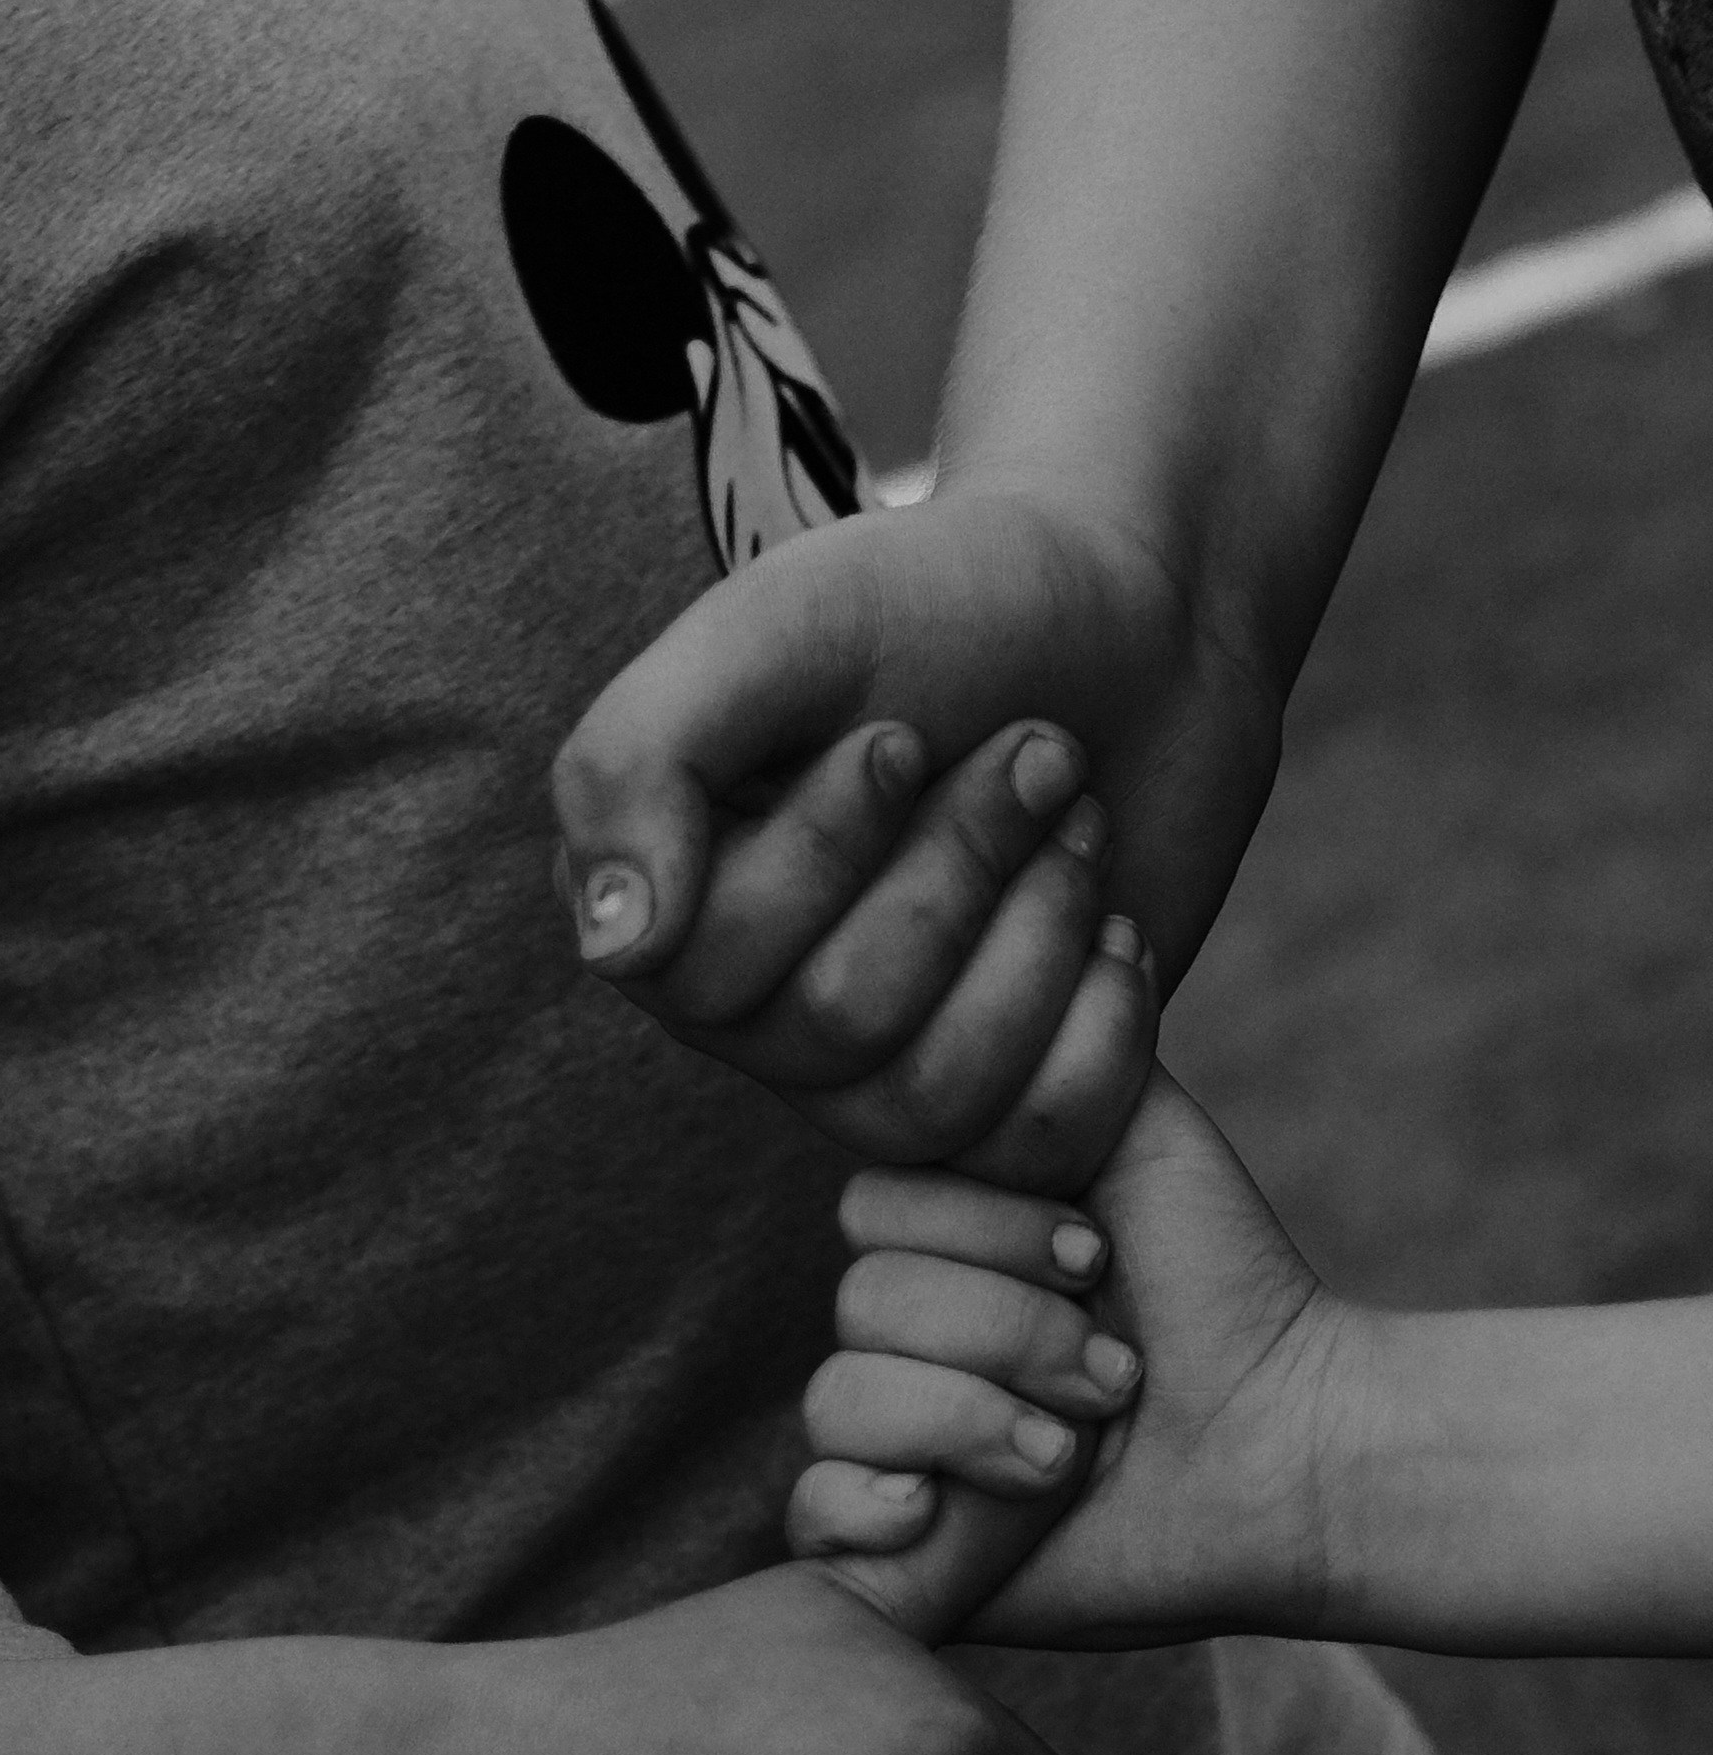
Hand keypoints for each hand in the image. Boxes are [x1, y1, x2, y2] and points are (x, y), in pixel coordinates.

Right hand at [551, 484, 1278, 1190]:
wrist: (1141, 621)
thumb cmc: (945, 607)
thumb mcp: (777, 628)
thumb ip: (642, 759)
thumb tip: (613, 949)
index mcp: (669, 901)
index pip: (707, 970)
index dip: (825, 857)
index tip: (901, 733)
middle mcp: (755, 1013)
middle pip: (838, 1026)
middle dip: (962, 865)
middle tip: (1036, 750)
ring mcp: (877, 1077)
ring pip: (935, 1099)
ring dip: (1042, 927)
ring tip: (1080, 816)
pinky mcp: (999, 1110)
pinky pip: (1034, 1147)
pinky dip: (1104, 1021)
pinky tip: (1119, 923)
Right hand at [788, 1067, 1355, 1646]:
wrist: (1292, 1454)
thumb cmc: (1229, 1293)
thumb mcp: (1144, 1132)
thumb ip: (1062, 1040)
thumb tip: (1065, 907)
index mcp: (945, 1246)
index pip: (873, 1208)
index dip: (988, 1235)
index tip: (1097, 1258)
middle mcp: (907, 1342)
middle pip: (858, 1305)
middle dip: (1008, 1336)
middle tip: (1114, 1376)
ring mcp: (897, 1447)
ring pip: (839, 1403)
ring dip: (977, 1424)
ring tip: (1071, 1456)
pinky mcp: (900, 1551)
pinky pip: (812, 1514)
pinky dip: (873, 1508)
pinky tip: (946, 1515)